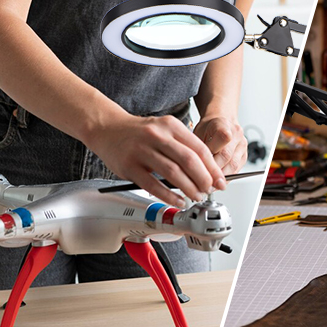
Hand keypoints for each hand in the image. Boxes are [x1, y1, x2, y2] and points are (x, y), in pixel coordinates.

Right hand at [85, 112, 226, 207]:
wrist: (107, 128)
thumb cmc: (138, 133)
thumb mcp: (164, 129)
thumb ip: (183, 146)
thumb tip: (206, 170)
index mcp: (170, 125)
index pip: (199, 148)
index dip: (212, 168)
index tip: (219, 181)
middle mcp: (157, 135)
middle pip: (189, 160)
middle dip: (203, 180)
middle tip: (208, 190)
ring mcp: (142, 151)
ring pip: (173, 173)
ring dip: (188, 188)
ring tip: (195, 197)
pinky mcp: (130, 166)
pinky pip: (153, 185)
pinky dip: (169, 196)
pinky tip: (178, 201)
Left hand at [193, 114, 246, 174]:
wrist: (219, 124)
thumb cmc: (207, 129)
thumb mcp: (198, 133)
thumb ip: (200, 148)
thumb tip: (199, 167)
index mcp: (223, 124)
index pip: (224, 138)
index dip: (212, 154)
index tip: (203, 164)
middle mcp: (236, 134)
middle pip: (227, 156)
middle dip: (214, 170)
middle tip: (204, 180)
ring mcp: (242, 145)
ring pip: (233, 165)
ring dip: (221, 177)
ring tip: (210, 183)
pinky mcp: (244, 155)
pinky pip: (236, 170)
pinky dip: (226, 177)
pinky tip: (217, 180)